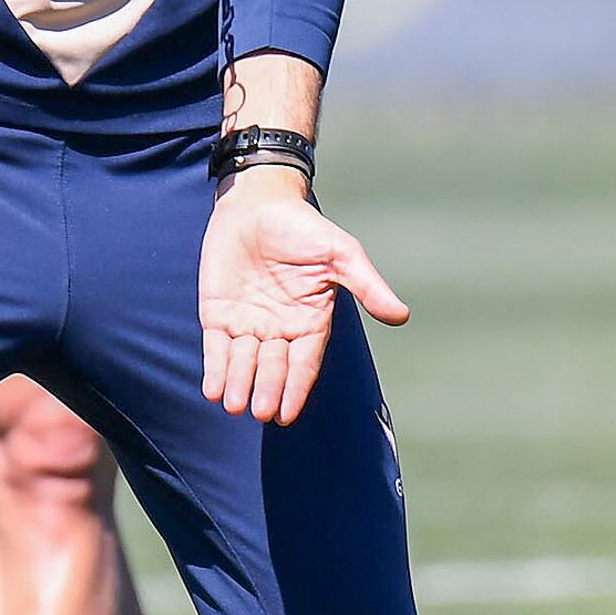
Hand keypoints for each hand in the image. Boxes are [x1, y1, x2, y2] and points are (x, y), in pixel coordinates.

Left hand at [198, 167, 408, 425]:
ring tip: (235, 405)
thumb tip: (402, 316)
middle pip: (273, 368)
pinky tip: (213, 388)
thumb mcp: (340, 252)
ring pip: (243, 364)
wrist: (257, 200)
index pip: (304, 363)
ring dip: (239, 385)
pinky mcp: (217, 314)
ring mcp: (247, 323)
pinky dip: (215, 368)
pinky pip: (216, 348)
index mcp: (310, 321)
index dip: (296, 388)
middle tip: (261, 410)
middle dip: (267, 389)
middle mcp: (278, 329)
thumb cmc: (303, 226)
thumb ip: (366, 285)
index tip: (287, 414)